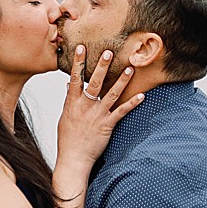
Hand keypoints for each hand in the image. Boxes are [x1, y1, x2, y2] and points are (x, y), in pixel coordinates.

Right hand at [56, 45, 141, 174]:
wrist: (73, 159)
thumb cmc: (68, 139)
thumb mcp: (65, 117)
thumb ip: (69, 99)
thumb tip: (68, 84)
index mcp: (72, 103)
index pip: (74, 78)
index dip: (78, 62)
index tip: (81, 48)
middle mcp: (85, 107)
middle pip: (94, 83)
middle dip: (101, 66)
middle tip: (108, 52)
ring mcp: (97, 116)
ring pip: (111, 94)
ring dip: (121, 81)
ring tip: (130, 68)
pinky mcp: (107, 125)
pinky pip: (121, 112)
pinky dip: (132, 103)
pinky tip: (142, 96)